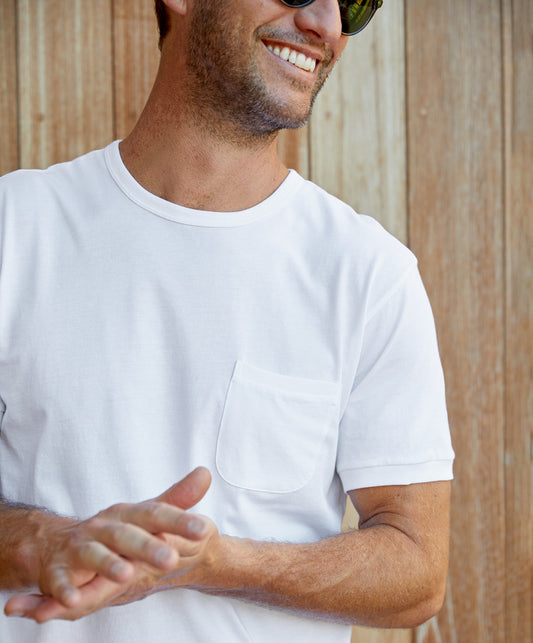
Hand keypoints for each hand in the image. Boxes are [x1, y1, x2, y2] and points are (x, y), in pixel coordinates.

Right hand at [4, 467, 216, 621]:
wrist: (55, 543)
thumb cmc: (112, 530)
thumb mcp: (144, 515)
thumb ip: (176, 500)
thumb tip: (205, 474)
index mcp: (127, 514)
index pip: (156, 515)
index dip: (179, 522)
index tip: (204, 530)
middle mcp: (104, 526)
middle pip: (127, 535)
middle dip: (147, 547)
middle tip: (172, 560)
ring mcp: (79, 547)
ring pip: (94, 554)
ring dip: (108, 564)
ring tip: (126, 575)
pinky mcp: (58, 570)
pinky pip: (59, 580)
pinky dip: (63, 590)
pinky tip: (72, 600)